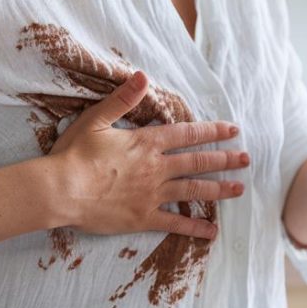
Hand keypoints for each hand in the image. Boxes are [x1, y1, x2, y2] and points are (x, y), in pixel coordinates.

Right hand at [48, 72, 248, 239]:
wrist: (61, 190)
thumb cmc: (73, 154)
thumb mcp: (95, 119)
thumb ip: (122, 99)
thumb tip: (143, 76)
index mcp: (146, 143)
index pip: (188, 134)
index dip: (212, 131)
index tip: (232, 130)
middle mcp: (156, 168)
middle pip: (198, 162)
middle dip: (225, 159)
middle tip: (245, 159)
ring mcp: (152, 195)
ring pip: (194, 190)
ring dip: (219, 190)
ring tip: (239, 189)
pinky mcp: (143, 218)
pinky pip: (176, 224)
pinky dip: (196, 228)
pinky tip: (212, 231)